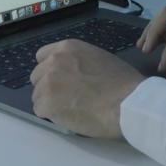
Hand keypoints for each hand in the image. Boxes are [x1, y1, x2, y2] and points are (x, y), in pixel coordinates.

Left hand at [31, 39, 145, 138]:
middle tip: (66, 99)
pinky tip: (70, 117)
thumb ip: (79, 63)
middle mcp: (53, 61)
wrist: (128, 102)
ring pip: (38, 95)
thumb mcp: (99, 58)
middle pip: (37, 77)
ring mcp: (48, 82)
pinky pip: (41, 111)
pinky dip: (52, 116)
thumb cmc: (123, 82)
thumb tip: (74, 74)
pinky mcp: (47, 103)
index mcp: (67, 48)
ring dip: (50, 103)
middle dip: (48, 88)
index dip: (50, 70)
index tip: (60, 81)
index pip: (42, 56)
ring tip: (72, 110)